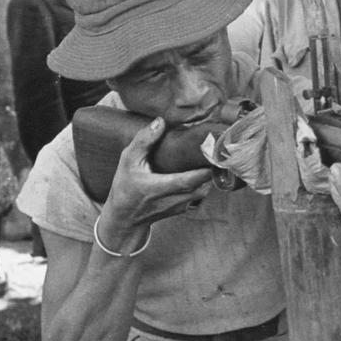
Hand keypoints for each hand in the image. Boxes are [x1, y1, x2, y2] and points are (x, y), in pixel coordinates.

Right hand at [98, 117, 213, 245]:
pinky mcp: (183, 209)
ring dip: (209, 175)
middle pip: (203, 185)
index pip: (189, 181)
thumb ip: (143, 141)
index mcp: (160, 188)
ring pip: (204, 190)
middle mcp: (174, 200)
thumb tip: (160, 122)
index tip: (213, 152)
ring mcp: (181, 206)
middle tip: (216, 149)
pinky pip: (200, 194)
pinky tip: (201, 169)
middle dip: (212, 168)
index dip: (204, 169)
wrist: (125, 218)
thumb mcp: (128, 162)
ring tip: (210, 157)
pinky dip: (203, 182)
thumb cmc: (125, 188)